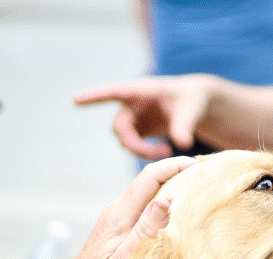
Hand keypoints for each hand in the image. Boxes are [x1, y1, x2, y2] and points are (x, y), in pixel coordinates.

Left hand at [38, 156, 197, 258]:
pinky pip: (146, 211)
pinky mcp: (120, 233)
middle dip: (178, 173)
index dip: (175, 165)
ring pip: (149, 196)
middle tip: (207, 175)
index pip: (149, 177)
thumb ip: (145, 231)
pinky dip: (165, 206)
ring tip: (199, 192)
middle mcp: (118, 212)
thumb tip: (165, 200)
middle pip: (150, 182)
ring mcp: (118, 222)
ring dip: (173, 189)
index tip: (200, 164)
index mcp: (119, 214)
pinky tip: (180, 216)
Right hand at [74, 75, 214, 159]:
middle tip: (163, 153)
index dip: (95, 96)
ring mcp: (133, 117)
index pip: (115, 92)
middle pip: (120, 127)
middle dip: (135, 144)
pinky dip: (145, 152)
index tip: (75, 100)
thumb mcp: (192, 109)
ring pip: (124, 139)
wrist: (197, 104)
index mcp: (142, 90)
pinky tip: (164, 151)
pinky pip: (133, 144)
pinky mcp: (138, 129)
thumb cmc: (193, 99)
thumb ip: (185, 126)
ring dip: (142, 150)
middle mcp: (132, 103)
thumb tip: (183, 145)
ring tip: (167, 151)